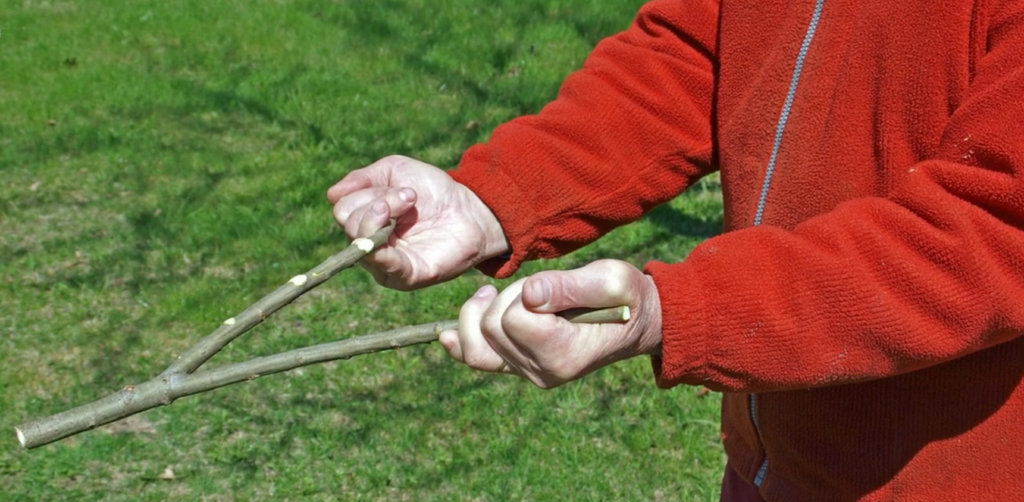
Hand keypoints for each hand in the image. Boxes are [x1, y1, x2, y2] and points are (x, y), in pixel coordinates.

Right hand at [327, 155, 509, 290]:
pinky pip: (383, 266)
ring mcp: (385, 263)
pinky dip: (380, 249)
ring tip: (410, 203)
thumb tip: (332, 194)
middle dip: (376, 203)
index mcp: (365, 220)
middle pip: (349, 224)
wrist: (470, 209)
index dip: (367, 193)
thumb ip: (362, 179)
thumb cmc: (432, 191)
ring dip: (381, 216)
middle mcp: (370, 244)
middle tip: (409, 197)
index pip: (344, 208)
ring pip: (361, 243)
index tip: (401, 187)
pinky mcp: (405, 276)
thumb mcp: (394, 172)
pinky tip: (392, 228)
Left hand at [438, 260, 662, 387]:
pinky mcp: (518, 366)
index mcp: (564, 353)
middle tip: (540, 291)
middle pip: (491, 328)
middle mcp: (542, 372)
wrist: (634, 322)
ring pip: (476, 346)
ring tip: (504, 296)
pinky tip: (447, 335)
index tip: (551, 288)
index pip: (513, 319)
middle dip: (506, 299)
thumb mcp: (610, 280)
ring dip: (484, 313)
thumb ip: (569, 286)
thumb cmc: (624, 296)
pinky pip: (477, 360)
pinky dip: (461, 342)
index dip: (524, 294)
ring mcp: (528, 372)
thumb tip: (530, 293)